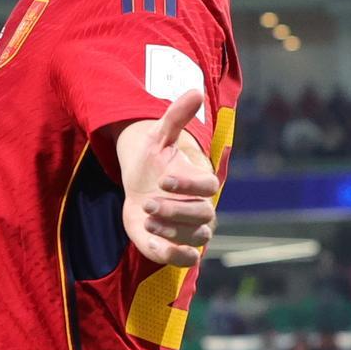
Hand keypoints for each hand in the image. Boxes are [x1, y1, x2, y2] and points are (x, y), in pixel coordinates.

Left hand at [117, 89, 218, 268]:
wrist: (141, 189)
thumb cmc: (154, 162)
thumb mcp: (159, 137)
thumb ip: (176, 117)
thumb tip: (195, 90)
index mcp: (202, 182)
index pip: (209, 186)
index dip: (189, 184)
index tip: (164, 178)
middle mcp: (202, 208)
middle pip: (203, 214)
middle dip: (176, 210)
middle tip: (149, 203)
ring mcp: (192, 231)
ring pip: (196, 237)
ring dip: (172, 231)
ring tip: (147, 219)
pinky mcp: (178, 248)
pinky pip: (187, 258)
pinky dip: (176, 256)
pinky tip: (157, 244)